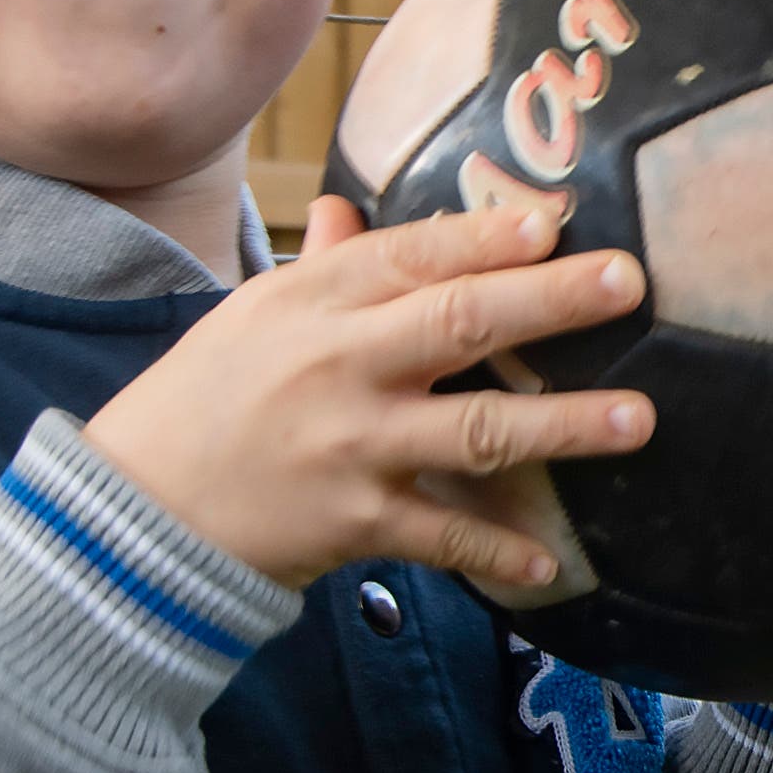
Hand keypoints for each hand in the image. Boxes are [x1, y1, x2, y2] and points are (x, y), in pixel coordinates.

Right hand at [84, 197, 653, 589]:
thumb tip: (347, 211)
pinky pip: (443, 537)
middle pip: (460, 323)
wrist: (136, 507)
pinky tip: (550, 562)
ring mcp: (352, 446)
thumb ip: (320, 266)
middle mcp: (340, 363)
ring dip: (562, 426)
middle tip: (629, 282)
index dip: (488, 236)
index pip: (415, 255)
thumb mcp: (254, 314)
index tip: (556, 220)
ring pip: (475, 430)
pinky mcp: (354, 522)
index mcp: (316, 300)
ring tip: (636, 420)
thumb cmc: (205, 397)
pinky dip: (496, 552)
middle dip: (550, 301)